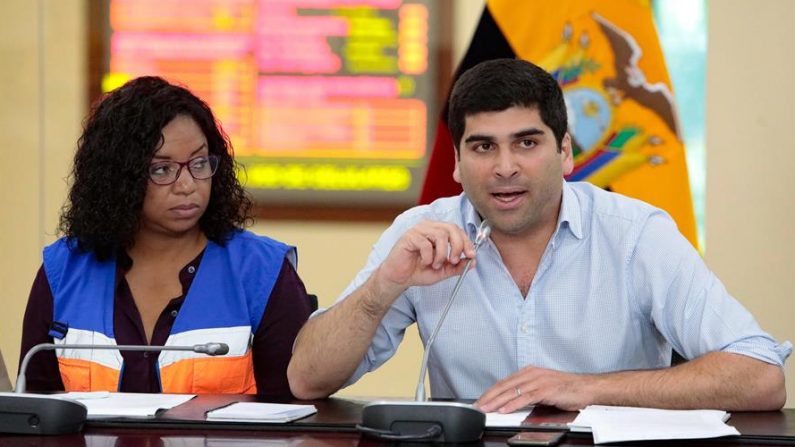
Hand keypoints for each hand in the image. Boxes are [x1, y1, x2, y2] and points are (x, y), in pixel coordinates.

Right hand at [375, 220, 475, 295]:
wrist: (398, 278)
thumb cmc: (418, 271)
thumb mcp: (443, 271)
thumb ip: (457, 266)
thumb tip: (473, 261)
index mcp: (438, 231)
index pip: (457, 230)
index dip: (466, 242)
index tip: (471, 255)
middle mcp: (429, 227)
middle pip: (451, 228)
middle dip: (457, 246)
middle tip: (454, 261)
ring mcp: (418, 230)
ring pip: (440, 235)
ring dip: (442, 254)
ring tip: (436, 265)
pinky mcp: (409, 236)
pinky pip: (425, 244)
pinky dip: (428, 257)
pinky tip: (424, 263)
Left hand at [475, 366, 596, 412]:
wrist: (587, 388)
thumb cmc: (567, 389)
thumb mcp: (543, 388)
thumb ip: (528, 392)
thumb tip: (511, 402)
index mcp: (529, 372)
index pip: (504, 382)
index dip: (490, 392)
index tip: (480, 400)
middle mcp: (532, 374)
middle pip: (504, 385)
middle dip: (489, 396)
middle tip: (477, 406)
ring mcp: (538, 381)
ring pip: (512, 391)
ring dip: (497, 401)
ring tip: (486, 409)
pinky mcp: (546, 389)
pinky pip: (525, 397)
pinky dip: (513, 404)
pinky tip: (504, 409)